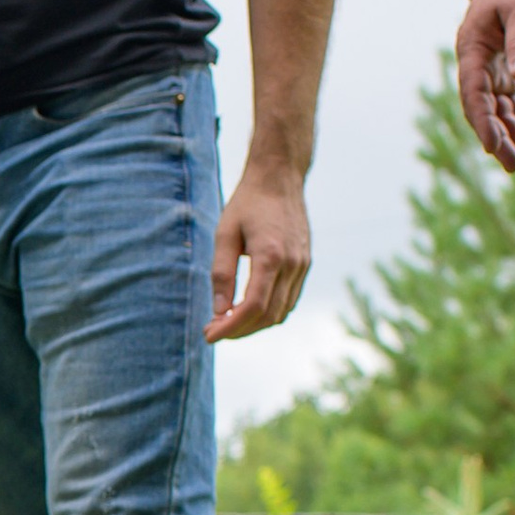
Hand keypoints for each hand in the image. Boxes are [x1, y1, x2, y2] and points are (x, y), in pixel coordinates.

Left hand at [207, 160, 310, 343]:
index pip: (252, 307)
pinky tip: (247, 310)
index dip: (230, 327)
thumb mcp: (225, 234)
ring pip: (281, 312)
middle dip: (239, 330)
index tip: (209, 335)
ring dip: (254, 325)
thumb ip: (221, 273)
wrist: (280, 179)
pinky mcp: (305, 264)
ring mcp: (303, 265)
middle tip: (213, 330)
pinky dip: (269, 313)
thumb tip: (218, 311)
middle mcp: (292, 264)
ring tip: (227, 323)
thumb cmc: (247, 203)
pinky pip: (289, 300)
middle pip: (268, 316)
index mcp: (271, 256)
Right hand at [456, 0, 514, 172]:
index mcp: (472, 50)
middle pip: (485, 109)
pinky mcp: (506, 72)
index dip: (482, 121)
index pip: (473, 93)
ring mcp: (491, 71)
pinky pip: (512, 104)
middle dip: (500, 138)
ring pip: (500, 111)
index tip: (494, 145)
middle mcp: (477, 65)